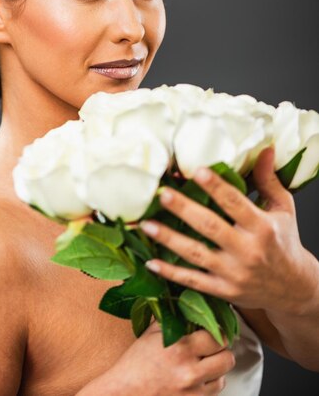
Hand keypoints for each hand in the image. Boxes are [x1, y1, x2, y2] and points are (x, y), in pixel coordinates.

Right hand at [96, 320, 234, 395]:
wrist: (123, 393)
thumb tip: (187, 301)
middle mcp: (189, 370)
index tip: (213, 330)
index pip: (218, 336)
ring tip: (202, 363)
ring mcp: (193, 391)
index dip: (218, 331)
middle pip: (227, 357)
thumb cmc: (135, 363)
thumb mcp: (152, 333)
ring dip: (216, 369)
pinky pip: (214, 392)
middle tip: (211, 347)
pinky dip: (208, 384)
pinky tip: (196, 378)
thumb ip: (172, 318)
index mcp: (180, 346)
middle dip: (220, 350)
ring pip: (223, 376)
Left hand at [141, 146, 315, 314]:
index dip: (216, 187)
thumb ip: (268, 180)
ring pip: (196, 254)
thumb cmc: (284, 243)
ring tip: (146, 225)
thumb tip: (265, 148)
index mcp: (262, 228)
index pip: (236, 203)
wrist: (294, 290)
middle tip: (162, 194)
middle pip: (210, 227)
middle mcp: (247, 251)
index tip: (196, 171)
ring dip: (169, 239)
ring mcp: (233, 274)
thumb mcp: (283, 209)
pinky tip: (150, 262)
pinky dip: (171, 273)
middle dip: (184, 210)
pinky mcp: (223, 291)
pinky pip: (193, 281)